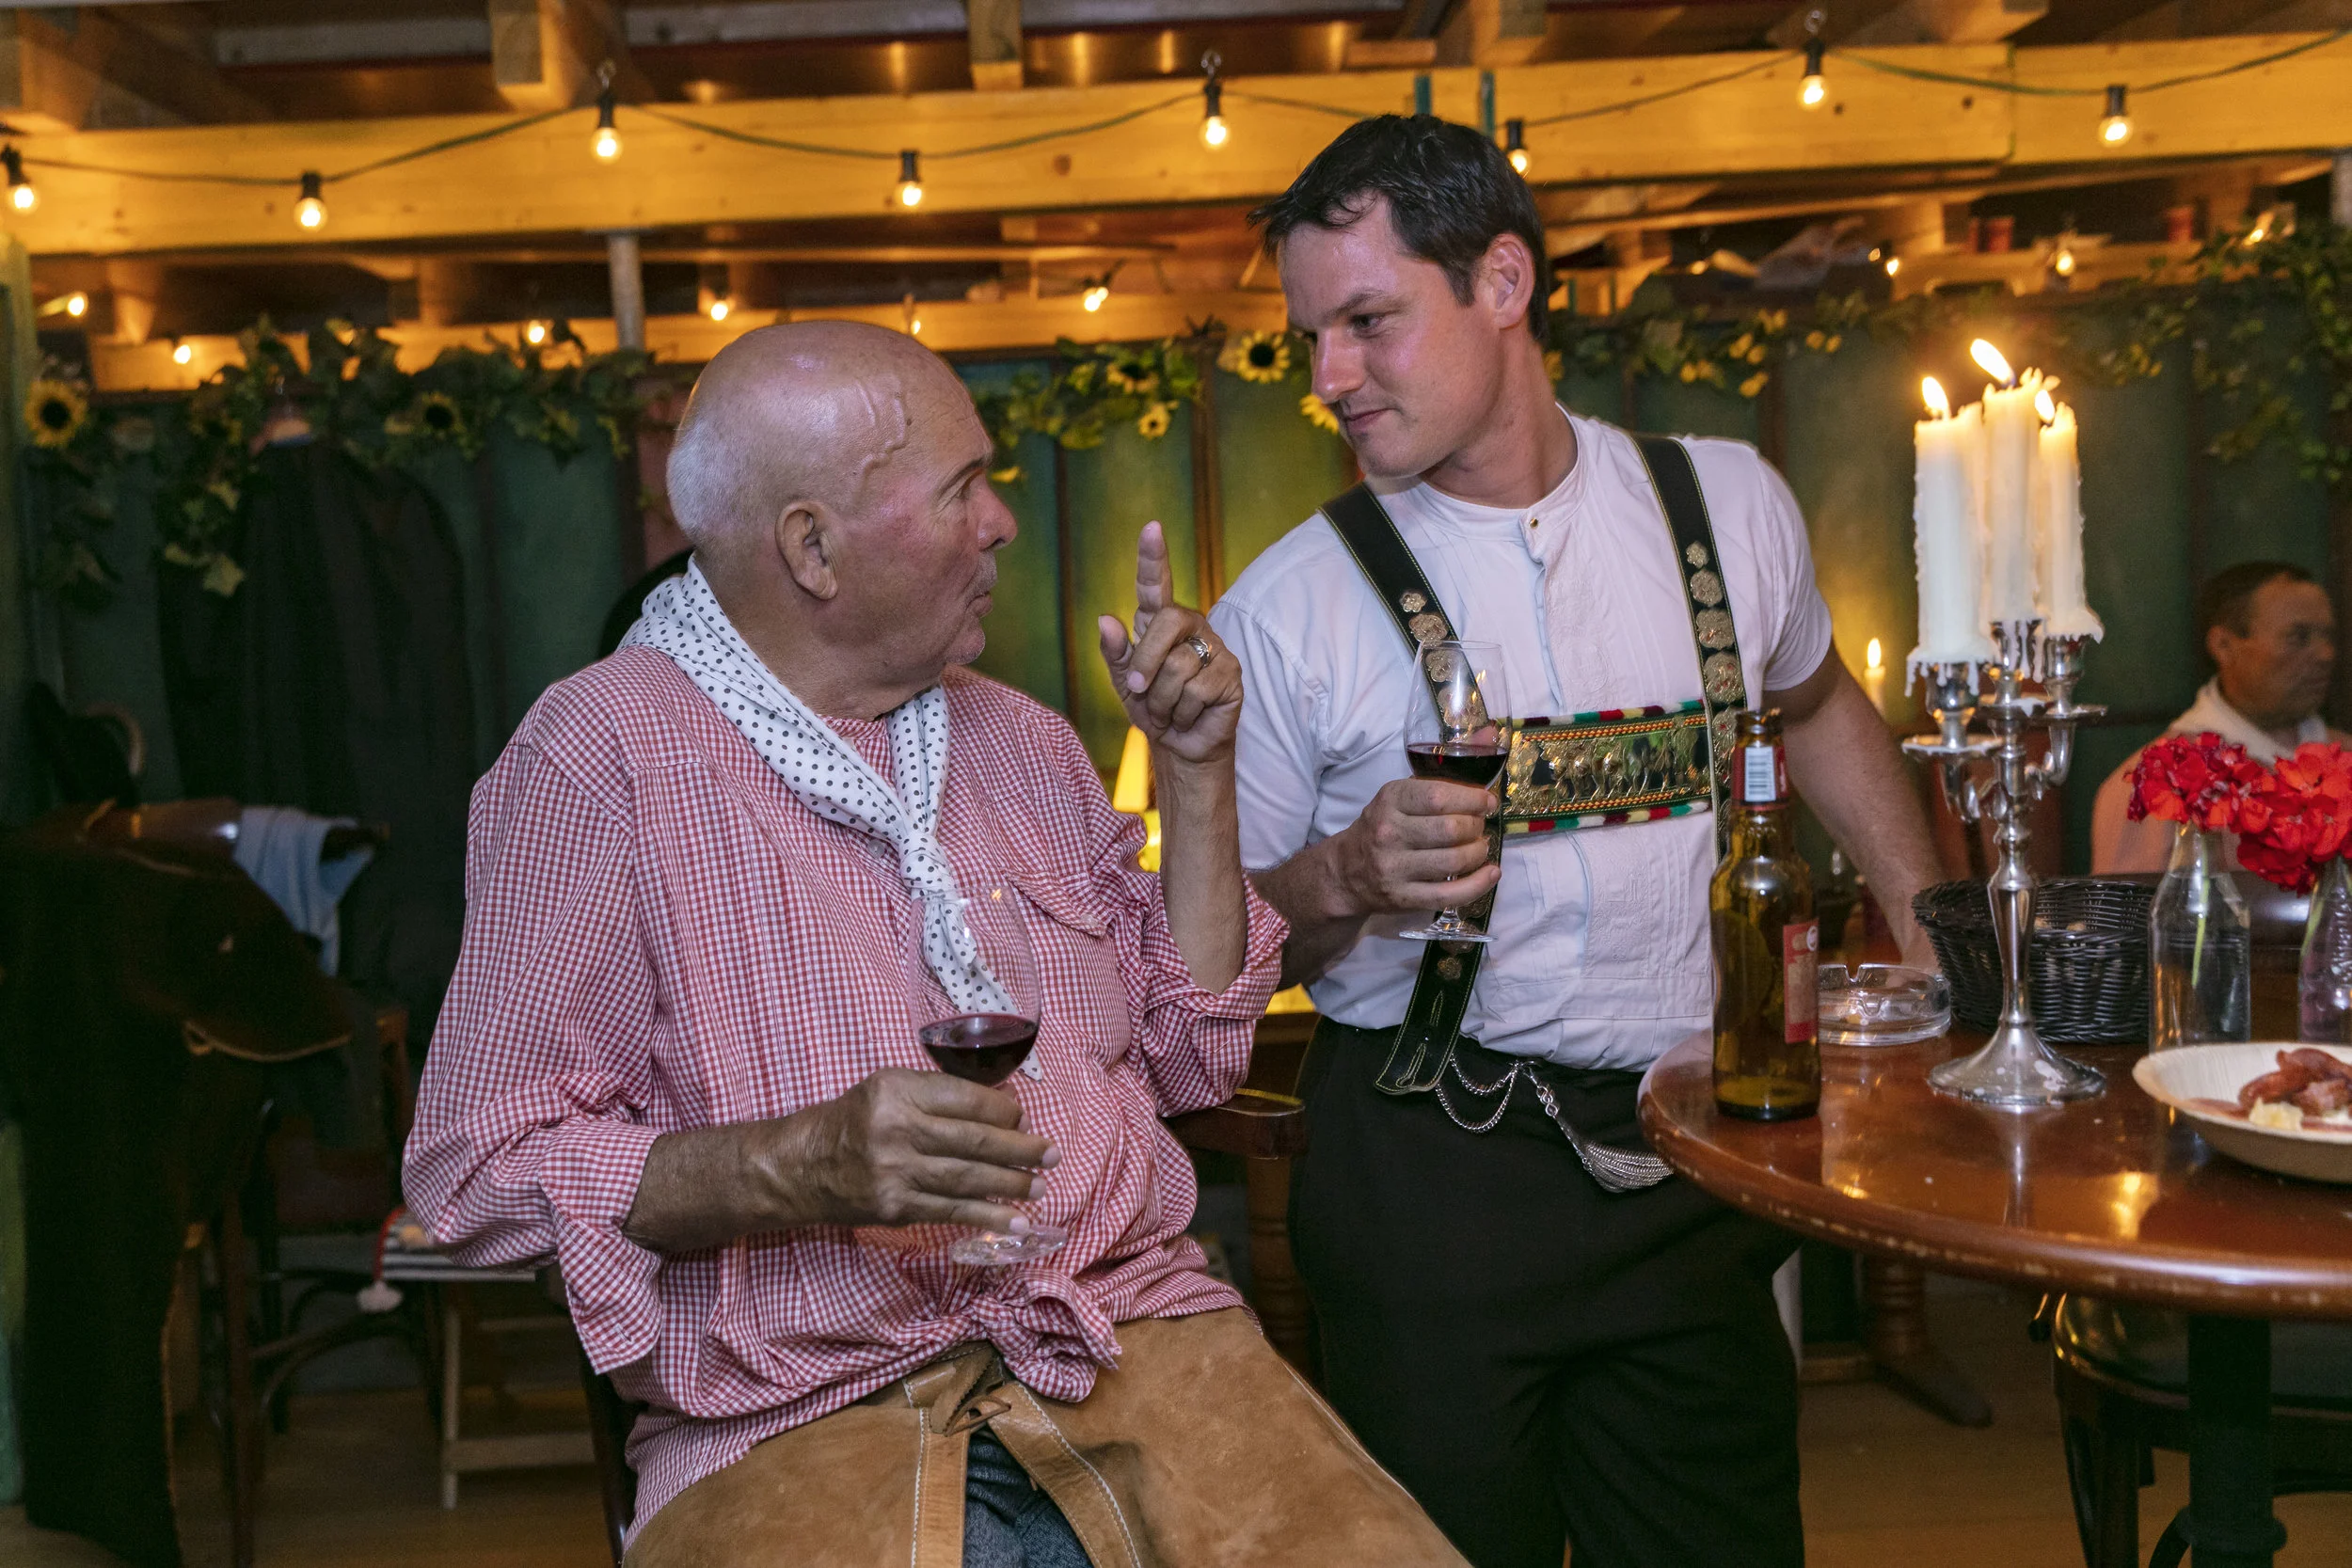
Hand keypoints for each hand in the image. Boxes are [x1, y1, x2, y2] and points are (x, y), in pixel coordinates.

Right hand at [768, 1069, 1058, 1234]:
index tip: (1025, 1119)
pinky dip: (987, 1217)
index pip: (966, 1099)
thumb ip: (938, 1096)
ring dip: (1012, 1184)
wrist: (801, 1166)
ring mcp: (896, 1172)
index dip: (1004, 1111)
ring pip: (968, 1179)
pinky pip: (951, 1212)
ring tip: (1041, 1186)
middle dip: (1021, 1149)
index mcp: (898, 1091)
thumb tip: (1003, 1112)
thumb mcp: (888, 1089)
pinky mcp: (895, 1207)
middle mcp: (898, 1129)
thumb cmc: (853, 1121)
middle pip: (974, 1140)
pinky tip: (1016, 1222)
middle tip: (1053, 1153)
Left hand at [1096, 521, 1241, 766]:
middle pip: (1166, 623)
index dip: (1153, 557)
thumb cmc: (1152, 707)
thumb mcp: (1124, 682)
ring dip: (1161, 700)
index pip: (1155, 585)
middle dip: (1146, 661)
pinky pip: (1197, 690)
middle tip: (1139, 689)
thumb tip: (1105, 620)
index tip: (1151, 528)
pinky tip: (1188, 715)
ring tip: (1167, 709)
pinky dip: (1183, 712)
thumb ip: (1115, 652)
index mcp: (1160, 623)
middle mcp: (1191, 627)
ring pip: (1178, 667)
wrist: (1180, 745)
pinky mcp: (1231, 674)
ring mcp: (1215, 648)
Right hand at [1330, 776, 1501, 918]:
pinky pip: (1449, 894)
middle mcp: (1389, 832)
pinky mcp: (1403, 897)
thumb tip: (1493, 733)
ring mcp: (1394, 868)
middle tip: (1479, 826)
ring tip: (1480, 846)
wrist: (1347, 870)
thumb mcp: (1406, 792)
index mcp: (1390, 799)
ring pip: (1454, 861)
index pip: (1438, 797)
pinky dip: (1478, 884)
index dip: (1472, 799)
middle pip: (1451, 829)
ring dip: (1478, 852)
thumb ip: (1450, 764)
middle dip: (1476, 827)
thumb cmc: (1385, 824)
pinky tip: (1491, 873)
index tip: (1487, 802)